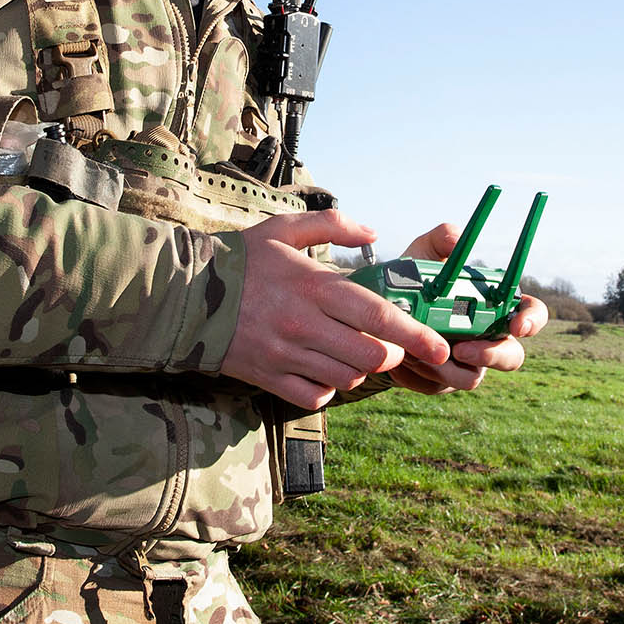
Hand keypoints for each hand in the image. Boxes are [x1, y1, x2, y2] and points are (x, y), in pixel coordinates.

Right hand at [224, 209, 450, 410]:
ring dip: (359, 369)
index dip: (416, 334)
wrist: (183, 294)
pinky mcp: (268, 377)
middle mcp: (304, 324)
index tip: (441, 345)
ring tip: (351, 352)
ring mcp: (286, 354)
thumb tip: (373, 233)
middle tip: (387, 344)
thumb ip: (333, 226)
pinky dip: (328, 388)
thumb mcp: (284, 229)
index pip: (378, 315)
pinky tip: (323, 370)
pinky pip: (315, 396)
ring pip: (347, 378)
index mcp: (314, 286)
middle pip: (371, 355)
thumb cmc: (241, 259)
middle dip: (389, 353)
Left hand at [385, 221, 547, 394]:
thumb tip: (456, 239)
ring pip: (471, 377)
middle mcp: (488, 338)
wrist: (378, 316)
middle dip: (491, 356)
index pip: (531, 314)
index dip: (532, 322)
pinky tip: (403, 358)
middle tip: (463, 349)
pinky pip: (439, 385)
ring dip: (444, 365)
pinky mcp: (442, 382)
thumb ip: (440, 239)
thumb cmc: (411, 281)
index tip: (517, 326)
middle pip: (512, 357)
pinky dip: (420, 373)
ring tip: (415, 349)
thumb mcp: (421, 253)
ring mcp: (468, 365)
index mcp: (494, 306)